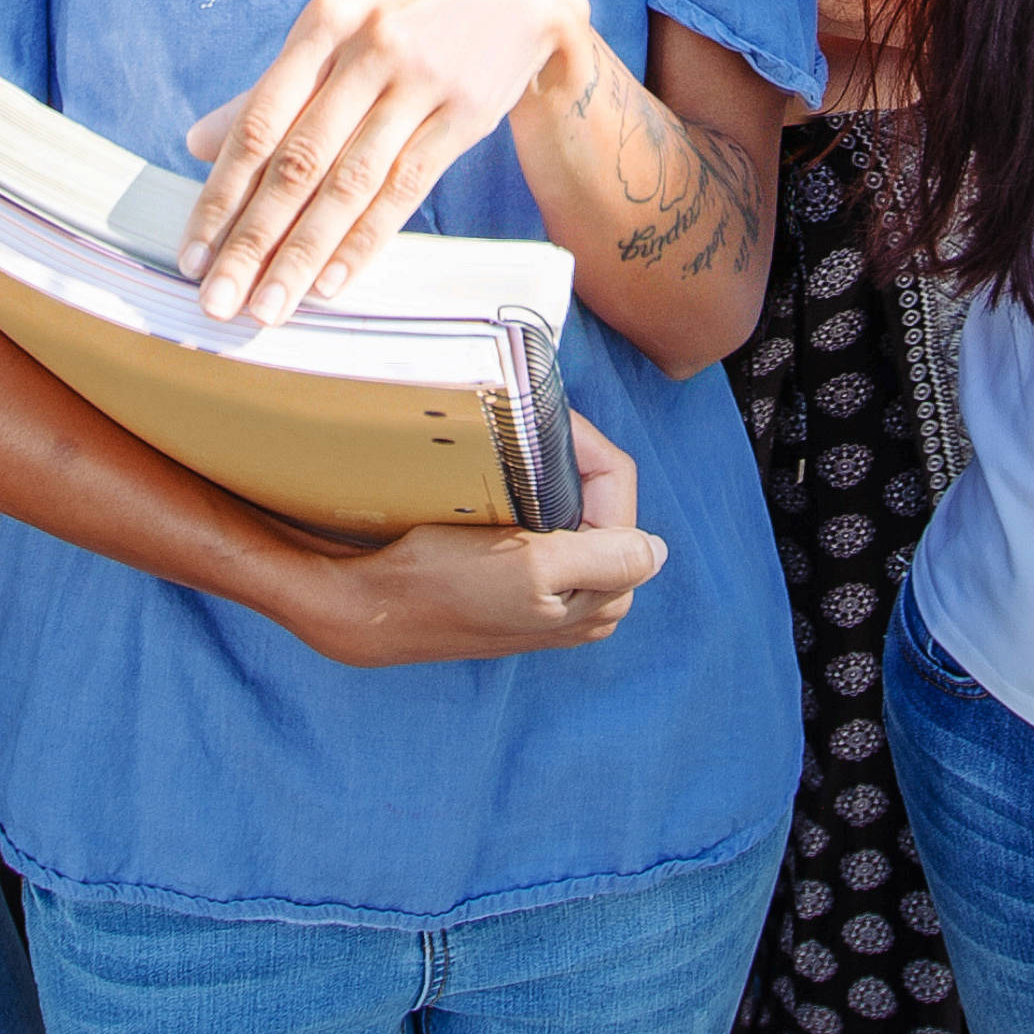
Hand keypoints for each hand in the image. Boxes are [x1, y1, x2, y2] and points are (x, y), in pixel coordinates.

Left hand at [180, 0, 588, 325]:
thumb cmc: (409, 10)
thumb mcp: (338, 25)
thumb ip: (272, 87)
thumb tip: (195, 142)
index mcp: (325, 21)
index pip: (259, 123)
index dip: (221, 193)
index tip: (191, 252)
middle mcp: (368, 49)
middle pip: (298, 161)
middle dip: (252, 239)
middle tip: (218, 299)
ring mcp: (420, 82)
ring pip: (349, 183)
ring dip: (302, 253)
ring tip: (268, 306)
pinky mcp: (464, 116)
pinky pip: (405, 188)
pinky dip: (365, 239)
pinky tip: (332, 282)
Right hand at [283, 416, 666, 663]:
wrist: (371, 610)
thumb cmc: (443, 588)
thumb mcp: (532, 571)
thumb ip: (606, 558)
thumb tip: (661, 550)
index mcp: (605, 597)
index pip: (616, 489)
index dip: (581, 447)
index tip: (536, 422)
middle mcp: (590, 599)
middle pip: (599, 497)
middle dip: (566, 462)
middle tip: (517, 436)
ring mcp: (558, 592)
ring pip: (570, 505)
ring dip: (544, 477)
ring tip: (503, 460)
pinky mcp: (524, 583)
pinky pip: (543, 523)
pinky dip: (525, 498)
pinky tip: (494, 492)